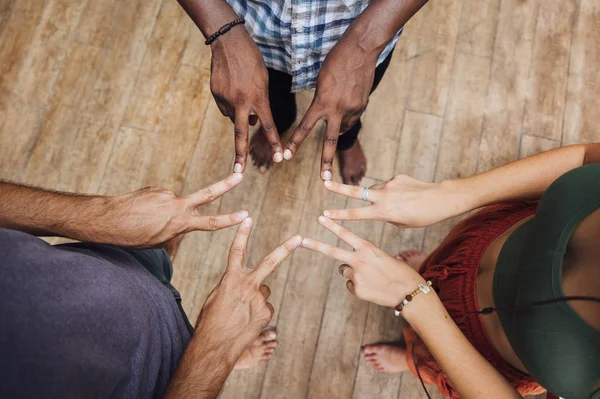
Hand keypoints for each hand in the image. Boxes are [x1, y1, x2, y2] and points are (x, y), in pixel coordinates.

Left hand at [101, 173, 246, 246]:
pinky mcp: (156, 189)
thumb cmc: (132, 237)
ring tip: (144, 222)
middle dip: (226, 184)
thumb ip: (172, 234)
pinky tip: (141, 213)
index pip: (211, 222)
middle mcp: (177, 205)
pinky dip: (154, 208)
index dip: (230, 219)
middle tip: (239, 174)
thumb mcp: (157, 243)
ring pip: (172, 206)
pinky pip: (161, 200)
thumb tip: (176, 228)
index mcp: (180, 223)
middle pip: (207, 193)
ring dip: (163, 214)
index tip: (245, 214)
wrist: (109, 219)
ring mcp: (167, 194)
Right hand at [164, 217, 300, 397]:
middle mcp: (248, 284)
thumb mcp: (216, 296)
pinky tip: (247, 322)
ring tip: (241, 313)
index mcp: (231, 277)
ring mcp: (260, 299)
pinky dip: (258, 313)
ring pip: (264, 291)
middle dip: (286, 249)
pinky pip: (266, 307)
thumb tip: (243, 282)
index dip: (242, 233)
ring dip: (256, 298)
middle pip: (271, 261)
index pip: (237, 251)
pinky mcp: (266, 312)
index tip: (248, 218)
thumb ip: (232, 284)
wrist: (215, 346)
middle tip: (299, 238)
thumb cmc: (211, 321)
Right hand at [210, 27, 281, 171]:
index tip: (280, 159)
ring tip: (240, 91)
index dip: (275, 143)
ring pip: (233, 116)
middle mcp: (241, 101)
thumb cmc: (251, 60)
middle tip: (239, 172)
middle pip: (241, 134)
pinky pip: (224, 107)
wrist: (228, 42)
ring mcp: (225, 99)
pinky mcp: (215, 95)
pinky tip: (231, 88)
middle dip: (240, 154)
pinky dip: (229, 104)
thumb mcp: (263, 81)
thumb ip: (259, 104)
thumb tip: (251, 122)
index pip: (269, 125)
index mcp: (258, 97)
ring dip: (238, 112)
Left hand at [282, 38, 378, 179]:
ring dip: (338, 127)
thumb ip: (322, 102)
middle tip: (324, 179)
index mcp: (322, 102)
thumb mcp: (321, 82)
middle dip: (326, 161)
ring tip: (339, 108)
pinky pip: (352, 117)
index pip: (305, 127)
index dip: (295, 143)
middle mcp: (338, 109)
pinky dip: (348, 115)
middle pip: (329, 141)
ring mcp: (353, 109)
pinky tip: (348, 101)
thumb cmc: (335, 61)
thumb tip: (329, 119)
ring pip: (343, 128)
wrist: (361, 50)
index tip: (286, 156)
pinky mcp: (363, 106)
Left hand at [301, 216, 422, 306]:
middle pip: (332, 252)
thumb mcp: (381, 257)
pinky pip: (351, 285)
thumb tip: (345, 267)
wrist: (408, 292)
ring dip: (353, 273)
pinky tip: (372, 287)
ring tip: (371, 277)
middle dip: (315, 245)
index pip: (346, 234)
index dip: (332, 226)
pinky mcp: (356, 290)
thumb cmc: (398, 272)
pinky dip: (359, 286)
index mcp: (367, 248)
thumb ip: (362, 257)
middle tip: (302, 240)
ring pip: (345, 271)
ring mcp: (356, 276)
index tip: (321, 218)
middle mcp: (359, 260)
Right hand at [321, 175, 467, 227]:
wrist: (441, 198)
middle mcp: (383, 196)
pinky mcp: (396, 177)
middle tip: (324, 182)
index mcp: (383, 212)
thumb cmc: (422, 216)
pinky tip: (406, 195)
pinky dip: (392, 191)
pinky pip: (388, 185)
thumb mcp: (401, 223)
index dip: (339, 215)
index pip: (356, 214)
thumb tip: (376, 205)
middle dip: (338, 188)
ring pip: (374, 190)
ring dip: (377, 196)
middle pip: (355, 192)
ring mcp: (389, 184)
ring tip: (396, 203)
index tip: (324, 215)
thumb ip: (385, 214)